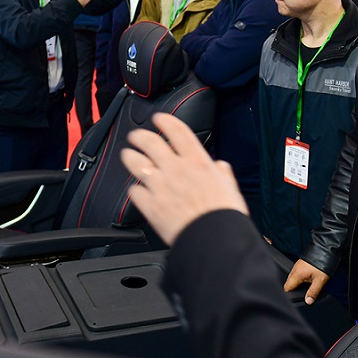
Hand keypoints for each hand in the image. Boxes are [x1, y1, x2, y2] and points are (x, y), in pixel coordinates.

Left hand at [120, 113, 248, 245]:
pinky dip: (134, 190)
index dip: (165, 120)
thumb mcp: (230, 187)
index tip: (159, 118)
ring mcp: (160, 186)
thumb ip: (222, 174)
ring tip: (127, 155)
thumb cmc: (223, 215)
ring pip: (136, 163)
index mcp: (197, 162)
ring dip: (129, 156)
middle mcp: (176, 169)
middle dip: (139, 135)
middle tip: (136, 136)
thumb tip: (221, 167)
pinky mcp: (150, 205)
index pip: (177, 131)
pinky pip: (134, 192)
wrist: (212, 239)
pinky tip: (135, 190)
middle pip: (150, 142)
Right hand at [284, 259, 329, 304]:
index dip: (289, 294)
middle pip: (288, 282)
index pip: (287, 287)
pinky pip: (296, 272)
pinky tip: (307, 279)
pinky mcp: (300, 263)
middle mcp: (295, 269)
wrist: (325, 250)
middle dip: (293, 289)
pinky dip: (299, 277)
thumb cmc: (322, 264)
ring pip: (292, 277)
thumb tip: (308, 301)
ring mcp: (297, 265)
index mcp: (297, 274)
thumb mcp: (320, 281)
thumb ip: (313, 292)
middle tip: (302, 293)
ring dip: (297, 283)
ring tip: (305, 287)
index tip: (294, 298)